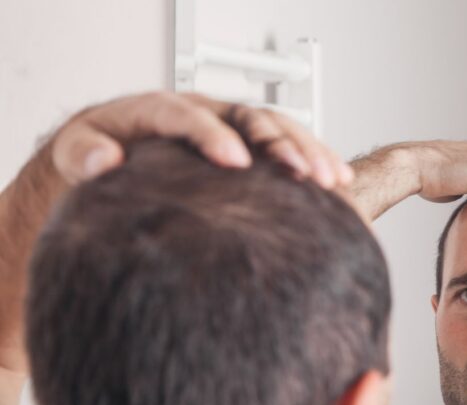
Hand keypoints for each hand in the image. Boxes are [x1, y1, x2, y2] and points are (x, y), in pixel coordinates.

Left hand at [49, 91, 352, 189]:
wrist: (112, 162)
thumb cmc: (98, 156)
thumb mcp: (78, 152)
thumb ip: (83, 154)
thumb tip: (106, 159)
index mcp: (160, 110)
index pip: (190, 114)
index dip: (213, 135)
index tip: (234, 162)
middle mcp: (206, 114)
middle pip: (251, 117)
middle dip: (281, 144)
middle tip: (302, 174)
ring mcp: (232, 130)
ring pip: (279, 129)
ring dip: (309, 153)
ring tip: (332, 181)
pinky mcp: (251, 152)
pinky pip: (289, 149)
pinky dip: (317, 162)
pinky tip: (340, 183)